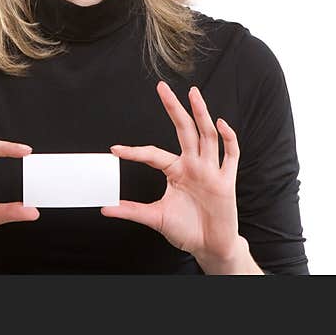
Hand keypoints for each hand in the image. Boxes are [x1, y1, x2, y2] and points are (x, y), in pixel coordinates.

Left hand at [101, 81, 240, 262]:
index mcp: (176, 171)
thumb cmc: (187, 229)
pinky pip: (230, 156)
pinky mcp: (226, 182)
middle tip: (161, 87)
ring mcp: (210, 171)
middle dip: (174, 108)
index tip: (115, 150)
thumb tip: (105, 208)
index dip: (135, 151)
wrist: (211, 247)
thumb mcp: (156, 218)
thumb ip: (132, 211)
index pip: (153, 154)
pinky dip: (228, 139)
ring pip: (207, 136)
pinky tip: (221, 124)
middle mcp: (193, 165)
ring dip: (201, 114)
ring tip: (193, 93)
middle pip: (184, 130)